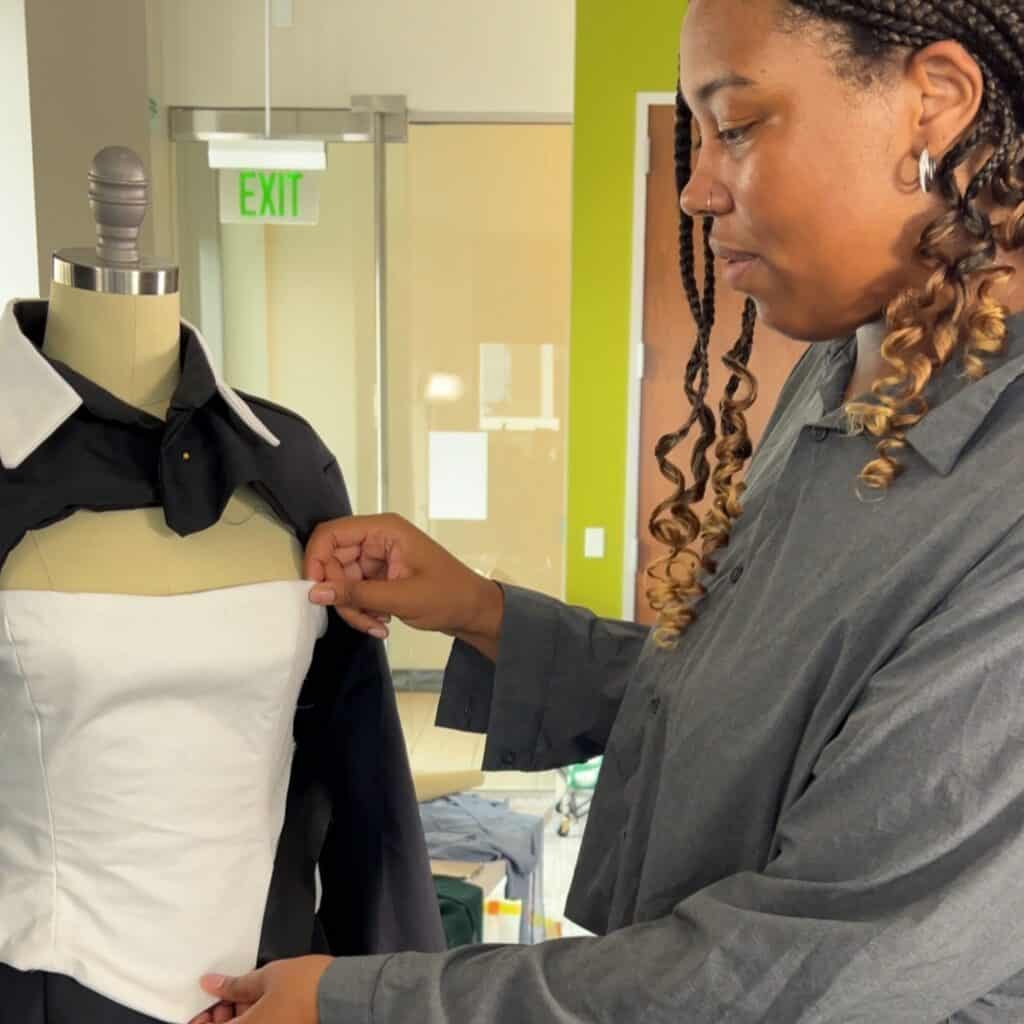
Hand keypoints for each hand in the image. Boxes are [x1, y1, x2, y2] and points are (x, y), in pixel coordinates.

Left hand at [187, 955, 332, 1023]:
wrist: (339, 994)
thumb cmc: (305, 987)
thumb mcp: (266, 977)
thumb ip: (234, 985)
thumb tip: (211, 984)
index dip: (201, 1020)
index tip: (204, 1006)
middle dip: (220, 1016)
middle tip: (224, 993)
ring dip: (238, 1015)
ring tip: (244, 991)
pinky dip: (254, 1017)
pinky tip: (259, 999)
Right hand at [303, 513, 503, 656]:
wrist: (474, 612)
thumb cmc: (450, 596)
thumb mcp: (402, 597)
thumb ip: (356, 594)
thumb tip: (315, 591)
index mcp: (385, 530)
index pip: (332, 533)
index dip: (317, 559)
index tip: (316, 590)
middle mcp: (378, 539)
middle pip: (333, 561)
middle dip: (340, 594)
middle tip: (358, 617)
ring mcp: (378, 558)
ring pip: (342, 581)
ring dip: (353, 608)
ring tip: (377, 624)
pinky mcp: (380, 576)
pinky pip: (355, 592)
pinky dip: (362, 610)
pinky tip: (382, 622)